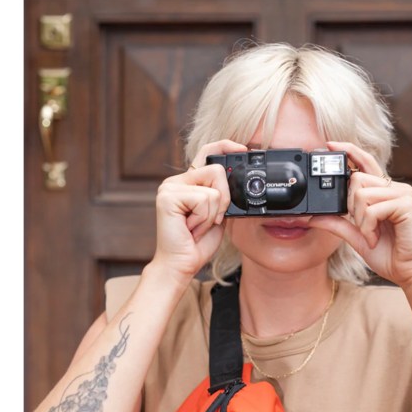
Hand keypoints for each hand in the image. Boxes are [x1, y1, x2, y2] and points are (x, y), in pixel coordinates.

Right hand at [153, 140, 246, 283]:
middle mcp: (176, 181)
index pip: (206, 152)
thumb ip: (223, 197)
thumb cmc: (197, 244)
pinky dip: (204, 218)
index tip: (243, 149)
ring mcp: (170, 187)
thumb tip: (237, 182)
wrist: (181, 265)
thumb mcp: (218, 215)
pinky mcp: (168, 197)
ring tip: (197, 226)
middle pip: (217, 170)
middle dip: (224, 199)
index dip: (225, 146)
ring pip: (213, 187)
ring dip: (213, 213)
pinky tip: (191, 227)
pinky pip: (204, 199)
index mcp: (188, 183)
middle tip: (212, 219)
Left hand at [309, 141, 411, 288]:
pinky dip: (368, 227)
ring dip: (360, 220)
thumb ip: (338, 224)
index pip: (365, 163)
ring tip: (371, 236)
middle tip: (362, 228)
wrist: (411, 273)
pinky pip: (374, 208)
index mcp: (384, 193)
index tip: (329, 145)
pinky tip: (376, 238)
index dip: (349, 151)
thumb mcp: (357, 237)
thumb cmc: (389, 255)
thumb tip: (313, 217)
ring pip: (362, 193)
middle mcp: (395, 188)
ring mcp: (403, 194)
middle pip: (357, 178)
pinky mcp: (406, 204)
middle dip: (351, 206)